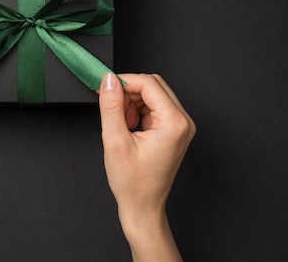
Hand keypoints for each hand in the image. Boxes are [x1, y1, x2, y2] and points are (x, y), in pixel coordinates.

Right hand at [98, 73, 194, 259]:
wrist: (143, 206)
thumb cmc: (133, 183)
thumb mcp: (115, 140)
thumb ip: (111, 106)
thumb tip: (109, 80)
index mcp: (174, 123)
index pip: (149, 84)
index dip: (124, 82)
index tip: (104, 87)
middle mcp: (183, 122)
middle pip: (153, 85)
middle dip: (128, 92)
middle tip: (110, 105)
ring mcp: (180, 126)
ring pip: (153, 94)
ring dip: (132, 101)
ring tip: (119, 122)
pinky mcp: (174, 129)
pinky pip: (155, 106)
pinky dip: (138, 110)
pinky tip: (128, 125)